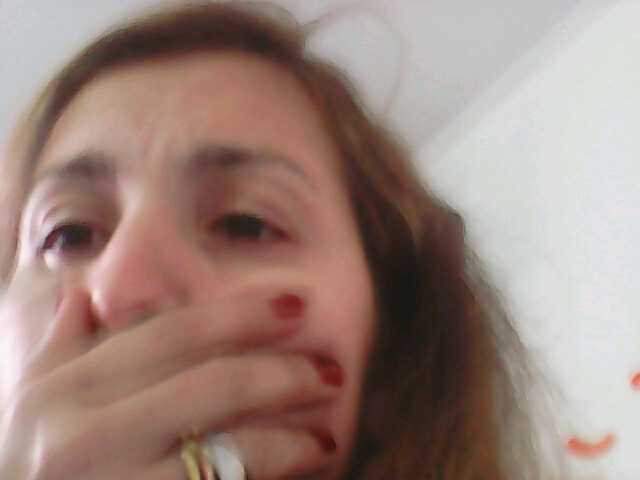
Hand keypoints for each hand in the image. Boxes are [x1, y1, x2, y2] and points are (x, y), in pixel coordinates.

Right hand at [0, 285, 340, 478]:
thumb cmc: (34, 466)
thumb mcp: (31, 404)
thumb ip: (61, 348)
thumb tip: (80, 290)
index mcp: (63, 390)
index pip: (172, 334)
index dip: (241, 314)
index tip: (296, 304)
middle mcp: (83, 437)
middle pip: (212, 386)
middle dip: (282, 375)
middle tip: (328, 371)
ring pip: (230, 450)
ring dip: (289, 440)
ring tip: (324, 437)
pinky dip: (270, 477)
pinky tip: (299, 472)